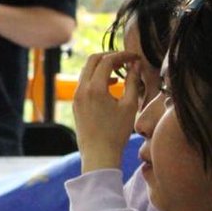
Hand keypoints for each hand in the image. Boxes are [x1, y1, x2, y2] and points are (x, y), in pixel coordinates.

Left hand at [73, 51, 142, 171]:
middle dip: (110, 56)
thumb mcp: (130, 105)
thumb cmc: (116, 133)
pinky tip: (111, 85)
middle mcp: (81, 90)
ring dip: (103, 67)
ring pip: (87, 71)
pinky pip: (84, 83)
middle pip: (93, 60)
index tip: (135, 58)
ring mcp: (76, 97)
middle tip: (126, 61)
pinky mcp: (76, 104)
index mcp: (95, 89)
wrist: (99, 155)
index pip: (107, 60)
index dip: (123, 55)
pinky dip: (97, 78)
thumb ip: (132, 82)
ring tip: (120, 71)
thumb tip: (135, 65)